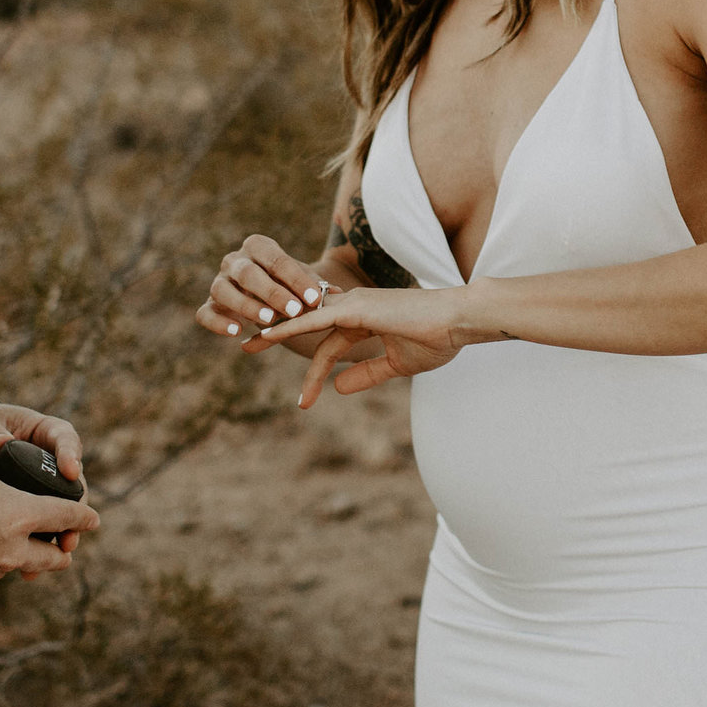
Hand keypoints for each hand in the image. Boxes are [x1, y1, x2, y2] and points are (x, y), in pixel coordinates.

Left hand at [0, 397, 88, 555]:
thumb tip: (1, 442)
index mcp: (44, 431)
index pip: (65, 439)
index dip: (70, 454)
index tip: (70, 470)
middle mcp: (49, 460)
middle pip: (71, 484)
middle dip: (75, 507)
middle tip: (74, 524)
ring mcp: (41, 486)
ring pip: (58, 512)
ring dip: (62, 533)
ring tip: (61, 551)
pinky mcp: (27, 508)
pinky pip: (38, 529)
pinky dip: (37, 549)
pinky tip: (30, 567)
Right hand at [0, 430, 98, 587]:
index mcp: (20, 515)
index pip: (65, 517)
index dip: (84, 516)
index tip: (94, 518)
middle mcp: (12, 548)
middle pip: (53, 558)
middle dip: (63, 551)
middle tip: (64, 542)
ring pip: (21, 567)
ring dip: (28, 557)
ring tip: (22, 544)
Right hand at [196, 234, 334, 352]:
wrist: (267, 295)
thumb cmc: (288, 285)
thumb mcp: (303, 282)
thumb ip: (317, 286)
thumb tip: (339, 294)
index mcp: (258, 246)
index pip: (277, 260)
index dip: (296, 280)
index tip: (316, 299)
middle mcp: (234, 260)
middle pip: (248, 273)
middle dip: (273, 293)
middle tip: (294, 311)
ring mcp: (219, 282)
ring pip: (223, 291)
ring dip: (247, 306)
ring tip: (270, 321)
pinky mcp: (210, 305)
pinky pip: (205, 313)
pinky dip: (218, 322)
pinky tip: (237, 332)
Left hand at [257, 285, 485, 407]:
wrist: (459, 321)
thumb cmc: (437, 339)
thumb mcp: (397, 365)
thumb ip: (367, 374)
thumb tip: (338, 388)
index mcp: (365, 319)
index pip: (330, 345)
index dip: (316, 372)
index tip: (303, 401)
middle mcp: (355, 307)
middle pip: (306, 324)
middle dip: (276, 335)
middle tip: (247, 347)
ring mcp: (355, 304)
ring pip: (306, 319)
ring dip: (276, 332)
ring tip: (249, 346)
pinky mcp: (357, 308)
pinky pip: (316, 317)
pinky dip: (292, 325)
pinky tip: (272, 334)